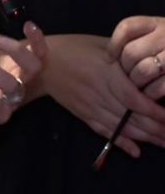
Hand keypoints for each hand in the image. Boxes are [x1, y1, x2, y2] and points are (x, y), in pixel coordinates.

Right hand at [41, 34, 164, 156]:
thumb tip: (144, 63)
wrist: (42, 63)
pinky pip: (105, 131)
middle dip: (155, 128)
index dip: (153, 110)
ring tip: (163, 142)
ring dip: (145, 137)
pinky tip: (136, 151)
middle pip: (131, 116)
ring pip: (121, 126)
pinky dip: (121, 142)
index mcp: (105, 72)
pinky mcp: (83, 115)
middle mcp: (99, 92)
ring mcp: (90, 106)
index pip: (133, 97)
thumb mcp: (100, 44)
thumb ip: (122, 54)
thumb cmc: (73, 47)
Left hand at [108, 16, 164, 94]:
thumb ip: (138, 40)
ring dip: (137, 83)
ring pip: (143, 70)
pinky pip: (158, 87)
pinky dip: (151, 93)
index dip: (114, 44)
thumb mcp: (157, 36)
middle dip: (126, 68)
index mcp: (156, 23)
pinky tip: (153, 94)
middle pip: (131, 52)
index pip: (127, 27)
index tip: (110, 58)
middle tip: (129, 76)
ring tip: (140, 86)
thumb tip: (109, 57)